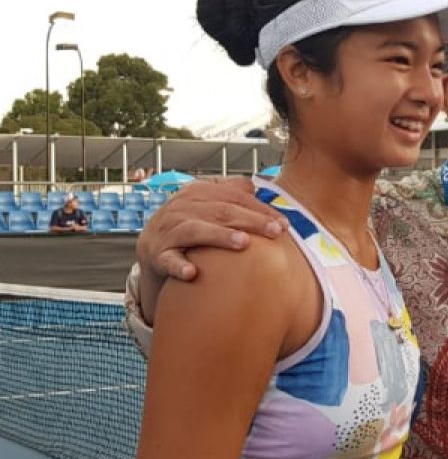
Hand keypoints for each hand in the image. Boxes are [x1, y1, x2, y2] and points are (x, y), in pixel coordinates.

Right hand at [136, 177, 287, 283]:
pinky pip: (168, 260)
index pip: (235, 197)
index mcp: (197, 192)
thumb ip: (231, 193)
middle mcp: (181, 207)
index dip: (261, 209)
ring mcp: (168, 231)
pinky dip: (178, 266)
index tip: (284, 224)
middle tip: (276, 232)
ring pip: (196, 230)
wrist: (152, 247)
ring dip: (220, 236)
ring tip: (243, 243)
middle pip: (222, 211)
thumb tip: (255, 185)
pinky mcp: (158, 255)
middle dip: (252, 221)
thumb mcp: (207, 204)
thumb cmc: (191, 224)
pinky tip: (192, 273)